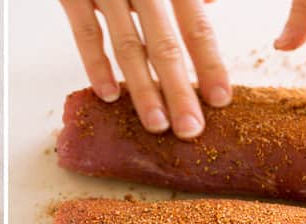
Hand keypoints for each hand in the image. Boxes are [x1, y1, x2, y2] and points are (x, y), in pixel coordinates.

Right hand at [59, 0, 231, 139]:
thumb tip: (210, 8)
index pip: (197, 23)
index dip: (210, 63)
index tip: (221, 99)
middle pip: (166, 43)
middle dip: (180, 91)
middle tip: (191, 130)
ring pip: (128, 44)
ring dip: (143, 89)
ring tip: (157, 125)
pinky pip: (85, 32)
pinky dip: (95, 65)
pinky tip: (109, 95)